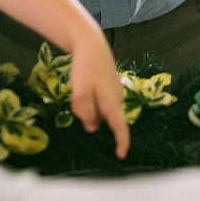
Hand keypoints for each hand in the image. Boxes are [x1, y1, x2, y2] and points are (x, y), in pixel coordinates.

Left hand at [68, 29, 129, 158]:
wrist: (92, 45)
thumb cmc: (86, 69)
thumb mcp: (80, 94)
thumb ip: (86, 114)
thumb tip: (92, 127)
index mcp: (112, 103)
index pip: (120, 127)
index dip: (121, 142)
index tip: (122, 155)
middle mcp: (118, 99)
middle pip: (102, 118)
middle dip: (89, 115)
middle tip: (77, 97)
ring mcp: (115, 92)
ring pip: (99, 109)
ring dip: (87, 105)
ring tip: (80, 87)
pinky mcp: (110, 87)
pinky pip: (99, 101)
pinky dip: (90, 98)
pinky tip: (85, 84)